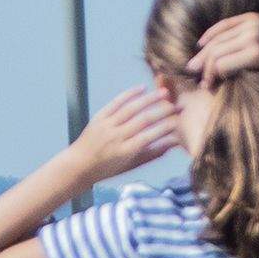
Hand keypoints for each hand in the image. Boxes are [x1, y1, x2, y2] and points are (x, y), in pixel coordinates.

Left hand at [66, 84, 181, 183]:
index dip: (166, 127)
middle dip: (163, 111)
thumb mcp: (131, 165)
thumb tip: (173, 143)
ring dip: (149, 99)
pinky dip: (129, 94)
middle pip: (144, 120)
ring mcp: (107, 126)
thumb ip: (152, 154)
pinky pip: (116, 103)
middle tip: (177, 105)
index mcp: (125, 152)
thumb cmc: (108, 169)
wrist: (78, 165)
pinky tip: (141, 88)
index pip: (150, 136)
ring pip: (131, 109)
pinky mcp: (99, 117)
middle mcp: (117, 137)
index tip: (179, 121)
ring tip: (164, 92)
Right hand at [186, 12, 258, 86]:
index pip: (223, 65)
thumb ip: (245, 79)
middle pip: (217, 52)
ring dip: (204, 53)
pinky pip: (224, 25)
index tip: (208, 87)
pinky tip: (202, 44)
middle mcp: (250, 38)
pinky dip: (211, 34)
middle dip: (205, 66)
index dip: (212, 77)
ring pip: (218, 38)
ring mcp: (248, 25)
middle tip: (195, 76)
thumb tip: (219, 84)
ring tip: (194, 64)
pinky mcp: (248, 17)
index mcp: (256, 55)